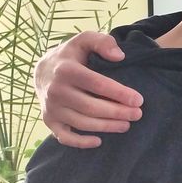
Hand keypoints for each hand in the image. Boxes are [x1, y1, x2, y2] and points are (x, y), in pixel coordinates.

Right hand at [34, 32, 141, 147]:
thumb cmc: (71, 56)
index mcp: (66, 70)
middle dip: (117, 112)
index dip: (119, 93)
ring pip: (82, 123)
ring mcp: (51, 108)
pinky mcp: (49, 120)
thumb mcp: (84, 40)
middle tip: (137, 114)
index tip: (138, 100)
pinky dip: (81, 142)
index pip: (97, 84)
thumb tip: (119, 56)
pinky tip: (98, 141)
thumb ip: (102, 42)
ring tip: (126, 125)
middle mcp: (55, 90)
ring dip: (106, 127)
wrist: (42, 71)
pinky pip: (64, 136)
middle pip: (91, 107)